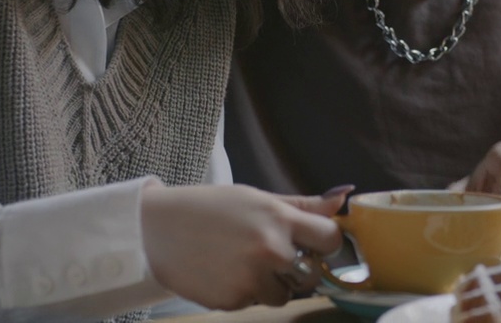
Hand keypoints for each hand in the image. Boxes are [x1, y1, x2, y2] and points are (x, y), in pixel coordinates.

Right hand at [140, 183, 347, 309]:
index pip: (330, 238)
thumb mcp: (257, 198)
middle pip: (311, 274)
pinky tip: (225, 273)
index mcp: (279, 219)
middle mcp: (270, 250)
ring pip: (284, 294)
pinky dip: (245, 292)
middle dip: (298, 267)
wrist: (157, 230)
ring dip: (271, 284)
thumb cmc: (211, 209)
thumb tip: (343, 199)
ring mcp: (251, 279)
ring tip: (243, 262)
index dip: (324, 241)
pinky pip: (255, 303)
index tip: (312, 241)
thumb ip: (302, 205)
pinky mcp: (233, 301)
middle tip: (271, 253)